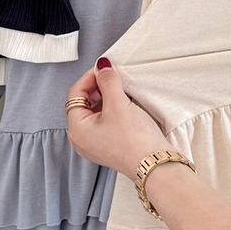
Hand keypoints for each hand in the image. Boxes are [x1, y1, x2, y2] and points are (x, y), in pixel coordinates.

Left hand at [66, 58, 172, 176]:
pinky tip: (127, 105)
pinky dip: (113, 109)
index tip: (106, 68)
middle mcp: (82, 139)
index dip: (90, 77)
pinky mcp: (110, 146)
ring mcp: (95, 144)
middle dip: (98, 87)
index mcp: (77, 129)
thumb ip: (108, 81)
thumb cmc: (134, 139)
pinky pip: (105, 122)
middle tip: (115, 77)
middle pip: (83, 103)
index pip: (75, 94)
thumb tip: (102, 66)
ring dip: (107, 97)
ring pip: (95, 112)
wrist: (154, 164)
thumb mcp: (119, 104)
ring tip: (123, 90)